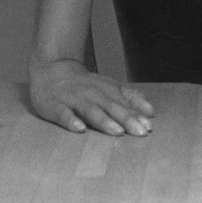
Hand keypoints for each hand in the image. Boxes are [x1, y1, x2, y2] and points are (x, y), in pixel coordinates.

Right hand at [29, 58, 154, 135]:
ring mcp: (73, 99)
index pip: (124, 103)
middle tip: (141, 132)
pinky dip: (71, 121)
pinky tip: (79, 129)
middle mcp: (92, 94)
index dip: (137, 114)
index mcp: (105, 90)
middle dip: (127, 119)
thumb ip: (129, 97)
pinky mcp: (55, 106)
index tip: (149, 127)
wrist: (50, 70)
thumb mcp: (108, 87)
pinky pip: (63, 114)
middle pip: (111, 106)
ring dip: (104, 121)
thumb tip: (151, 111)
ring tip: (116, 131)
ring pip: (91, 110)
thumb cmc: (84, 85)